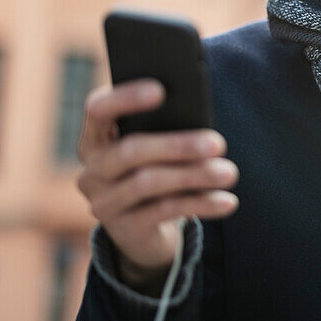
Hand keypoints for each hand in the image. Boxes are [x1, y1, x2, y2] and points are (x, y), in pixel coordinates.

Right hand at [76, 79, 238, 291]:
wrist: (147, 229)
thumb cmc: (158, 169)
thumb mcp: (159, 147)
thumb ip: (168, 128)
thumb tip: (201, 120)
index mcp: (96, 138)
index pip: (98, 110)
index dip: (125, 98)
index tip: (161, 90)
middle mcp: (92, 170)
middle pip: (129, 151)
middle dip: (177, 145)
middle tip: (218, 143)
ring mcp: (104, 202)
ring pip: (149, 182)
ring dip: (195, 175)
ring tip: (229, 172)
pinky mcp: (125, 230)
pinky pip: (165, 211)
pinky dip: (201, 203)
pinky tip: (227, 200)